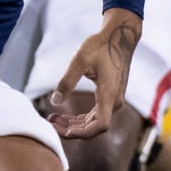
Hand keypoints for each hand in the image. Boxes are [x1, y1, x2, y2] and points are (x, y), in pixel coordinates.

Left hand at [48, 9, 140, 139]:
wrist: (120, 37)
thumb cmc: (101, 46)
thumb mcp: (80, 60)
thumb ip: (67, 81)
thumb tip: (54, 101)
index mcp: (109, 95)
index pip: (100, 125)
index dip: (83, 133)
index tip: (65, 131)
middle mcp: (114, 101)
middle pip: (94, 127)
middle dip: (72, 130)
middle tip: (50, 124)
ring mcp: (113, 100)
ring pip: (94, 122)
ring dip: (74, 125)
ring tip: (53, 120)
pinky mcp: (110, 96)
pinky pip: (96, 115)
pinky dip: (80, 119)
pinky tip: (65, 116)